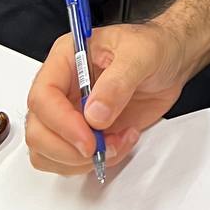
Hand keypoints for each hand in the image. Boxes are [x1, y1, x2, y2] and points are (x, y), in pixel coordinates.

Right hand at [24, 20, 190, 175]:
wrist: (171, 59)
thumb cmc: (154, 46)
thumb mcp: (141, 54)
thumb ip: (118, 82)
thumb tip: (95, 114)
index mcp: (66, 59)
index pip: (42, 96)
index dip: (61, 122)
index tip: (87, 138)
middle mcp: (62, 88)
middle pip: (38, 130)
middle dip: (69, 148)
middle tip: (101, 148)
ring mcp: (71, 113)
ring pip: (48, 151)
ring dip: (81, 160)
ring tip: (117, 143)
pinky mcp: (84, 133)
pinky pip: (69, 161)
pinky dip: (92, 163)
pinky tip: (119, 144)